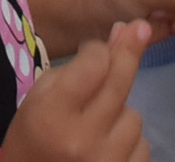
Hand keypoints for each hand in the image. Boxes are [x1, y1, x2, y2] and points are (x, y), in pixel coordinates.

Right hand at [3, 23, 153, 161]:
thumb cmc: (32, 136)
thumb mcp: (40, 96)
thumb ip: (78, 66)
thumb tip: (125, 32)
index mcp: (52, 113)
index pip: (94, 64)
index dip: (99, 49)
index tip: (96, 48)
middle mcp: (82, 138)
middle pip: (120, 83)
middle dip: (128, 53)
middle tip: (139, 29)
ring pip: (134, 116)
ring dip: (121, 112)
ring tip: (98, 123)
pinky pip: (142, 146)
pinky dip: (129, 140)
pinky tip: (109, 145)